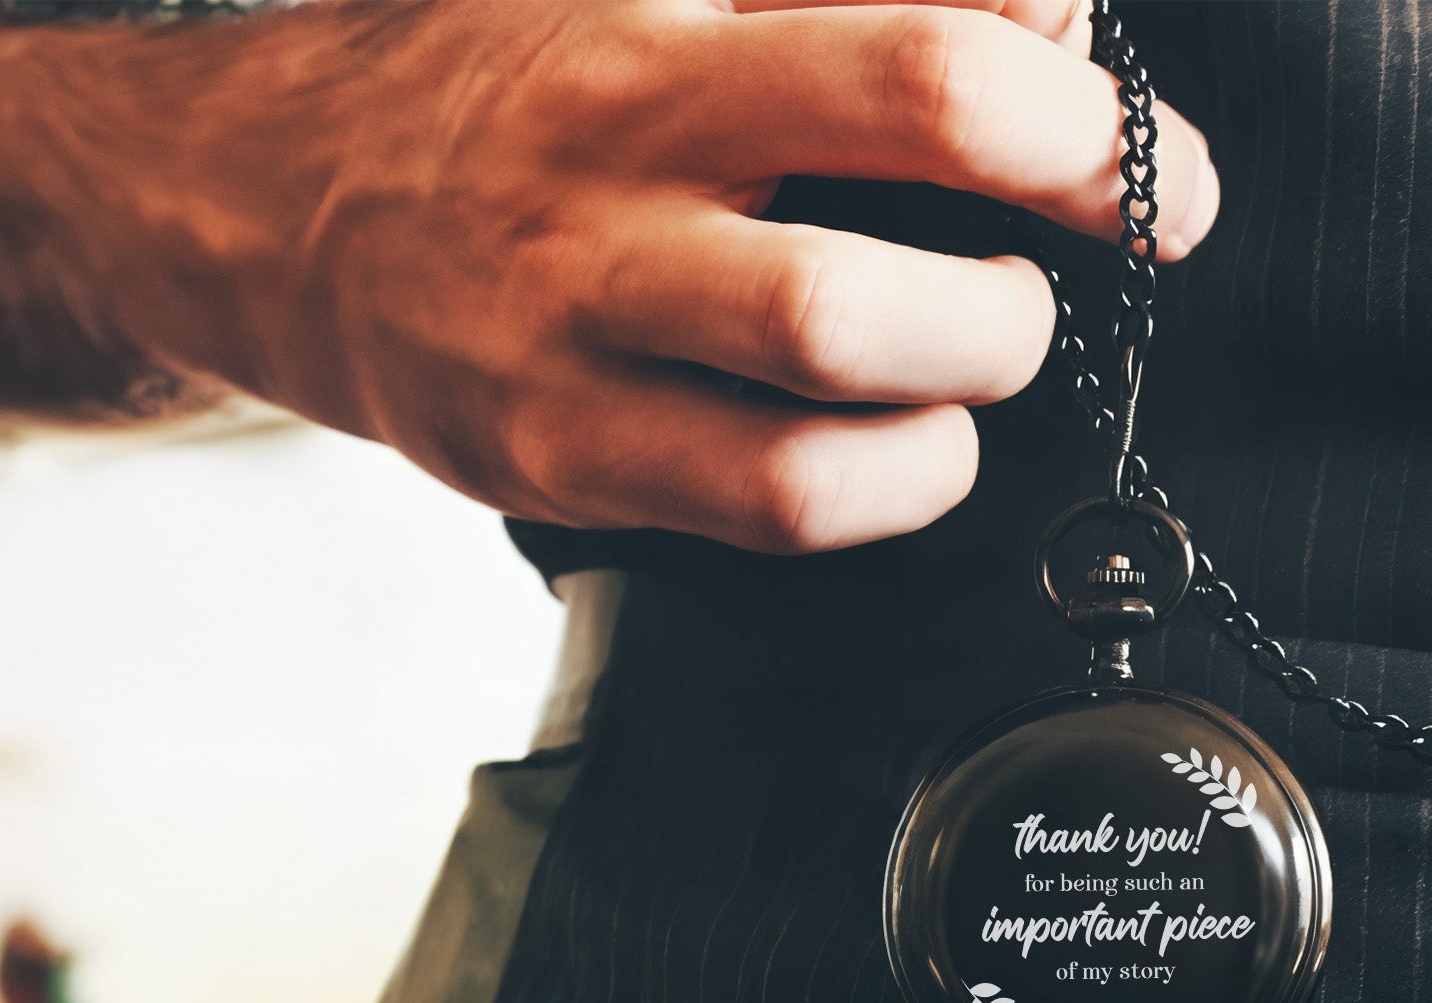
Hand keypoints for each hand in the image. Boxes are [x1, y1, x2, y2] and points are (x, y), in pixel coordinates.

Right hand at [121, 0, 1216, 551]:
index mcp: (656, 55)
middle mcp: (604, 212)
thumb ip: (854, 0)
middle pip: (855, 305)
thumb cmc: (506, 90)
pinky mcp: (551, 468)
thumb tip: (1053, 17)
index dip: (1078, 141)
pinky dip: (867, 497)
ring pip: (802, 457)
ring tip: (954, 388)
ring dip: (938, 434)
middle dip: (1007, 319)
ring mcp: (566, 362)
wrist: (280, 201)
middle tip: (1033, 296)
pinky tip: (879, 450)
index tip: (1150, 180)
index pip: (919, 81)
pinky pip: (755, 522)